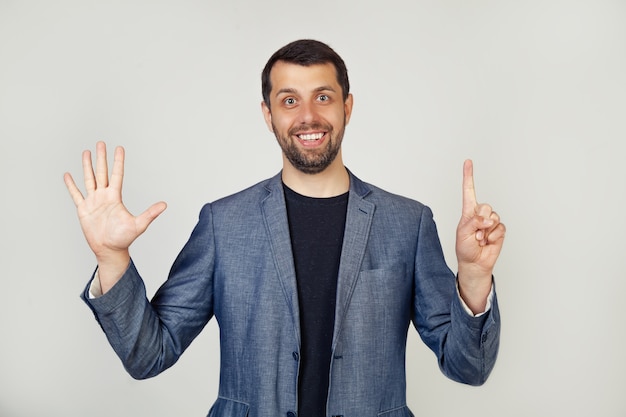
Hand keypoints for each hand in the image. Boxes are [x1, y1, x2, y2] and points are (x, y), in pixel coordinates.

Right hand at [64, 141, 165, 291]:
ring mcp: (93, 202)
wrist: (109, 250)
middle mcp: (104, 196)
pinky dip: (71, 185)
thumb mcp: (139, 225)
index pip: (116, 175)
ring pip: (89, 179)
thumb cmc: (124, 239)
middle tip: (101, 143)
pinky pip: (76, 195)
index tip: (119, 148)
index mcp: (115, 197)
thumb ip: (150, 213)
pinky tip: (68, 175)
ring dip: (87, 166)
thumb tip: (165, 205)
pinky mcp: (83, 210)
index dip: (117, 161)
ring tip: (86, 153)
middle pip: (101, 172)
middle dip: (101, 158)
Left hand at [455, 160, 504, 312]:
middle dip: (481, 220)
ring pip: (494, 217)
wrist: (475, 263)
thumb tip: (486, 218)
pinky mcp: (499, 230)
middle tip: (476, 232)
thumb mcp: (462, 233)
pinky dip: (494, 236)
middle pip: (485, 206)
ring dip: (486, 230)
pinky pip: (500, 228)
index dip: (469, 176)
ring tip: (480, 239)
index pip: (469, 191)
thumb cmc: (465, 248)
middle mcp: (480, 214)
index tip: (468, 161)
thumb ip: (472, 222)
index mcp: (468, 212)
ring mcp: (491, 222)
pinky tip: (488, 242)